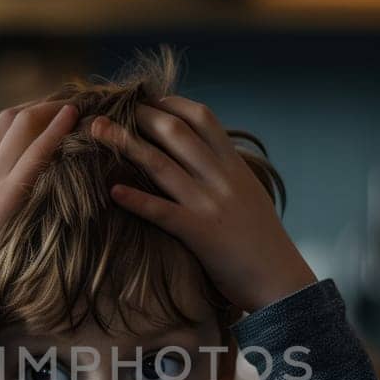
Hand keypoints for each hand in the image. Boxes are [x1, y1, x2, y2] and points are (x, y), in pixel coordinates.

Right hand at [0, 100, 76, 306]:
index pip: (0, 131)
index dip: (26, 115)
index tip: (49, 112)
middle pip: (12, 120)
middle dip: (43, 106)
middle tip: (72, 103)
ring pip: (23, 127)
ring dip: (53, 111)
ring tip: (79, 103)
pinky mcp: (7, 196)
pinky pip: (35, 154)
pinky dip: (55, 132)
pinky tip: (73, 119)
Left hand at [90, 96, 315, 313]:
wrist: (282, 280)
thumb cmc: (263, 241)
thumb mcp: (250, 194)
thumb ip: (227, 172)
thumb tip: (205, 156)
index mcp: (234, 165)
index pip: (202, 118)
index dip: (171, 104)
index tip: (146, 100)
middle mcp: (222, 177)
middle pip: (176, 132)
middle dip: (140, 116)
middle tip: (110, 109)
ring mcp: (210, 204)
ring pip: (161, 165)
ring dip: (125, 144)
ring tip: (98, 132)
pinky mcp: (200, 234)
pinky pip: (162, 211)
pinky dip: (136, 200)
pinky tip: (112, 192)